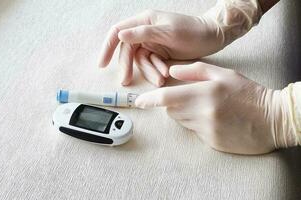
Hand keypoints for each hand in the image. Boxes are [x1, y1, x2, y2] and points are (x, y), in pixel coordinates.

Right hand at [98, 0, 261, 86]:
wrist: (212, 38)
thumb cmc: (192, 31)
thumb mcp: (167, 32)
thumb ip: (142, 33)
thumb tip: (120, 35)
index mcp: (144, 21)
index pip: (118, 32)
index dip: (107, 47)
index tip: (102, 64)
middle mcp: (144, 32)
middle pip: (127, 51)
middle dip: (127, 66)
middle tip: (126, 81)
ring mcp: (152, 43)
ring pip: (140, 61)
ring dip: (147, 72)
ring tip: (159, 79)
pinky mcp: (159, 53)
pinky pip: (151, 65)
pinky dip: (155, 71)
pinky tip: (164, 75)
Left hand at [135, 62, 297, 154]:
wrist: (273, 119)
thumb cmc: (248, 93)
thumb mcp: (223, 74)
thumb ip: (195, 71)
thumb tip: (171, 72)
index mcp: (205, 93)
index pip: (166, 98)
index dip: (149, 100)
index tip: (138, 102)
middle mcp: (203, 113)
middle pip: (171, 111)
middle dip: (172, 104)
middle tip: (188, 97)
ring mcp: (207, 130)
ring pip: (181, 122)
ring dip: (185, 114)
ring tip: (206, 107)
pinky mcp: (211, 142)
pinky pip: (193, 132)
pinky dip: (196, 124)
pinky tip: (214, 119)